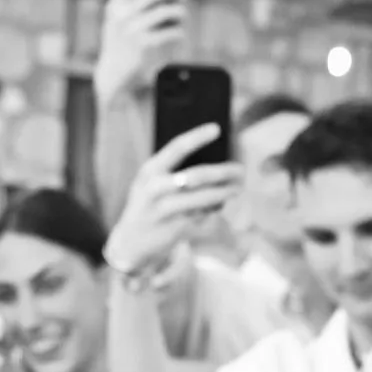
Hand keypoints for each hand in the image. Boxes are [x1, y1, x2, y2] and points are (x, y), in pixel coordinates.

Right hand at [94, 0, 188, 111]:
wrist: (114, 75)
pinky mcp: (144, 45)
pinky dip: (178, 31)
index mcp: (114, 6)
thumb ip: (135, 3)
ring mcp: (132, 31)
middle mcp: (121, 16)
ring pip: (166, 11)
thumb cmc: (121, 43)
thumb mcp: (120, 21)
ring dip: (179, 12)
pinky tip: (178, 33)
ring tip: (182, 15)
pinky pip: (171, 31)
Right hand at [105, 125, 238, 282]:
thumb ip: (174, 170)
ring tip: (237, 188)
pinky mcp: (175, 229)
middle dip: (223, 172)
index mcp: (150, 171)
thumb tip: (213, 160)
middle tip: (241, 170)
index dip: (197, 137)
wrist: (131, 242)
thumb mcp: (151, 183)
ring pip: (204, 198)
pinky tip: (221, 205)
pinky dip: (214, 210)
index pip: (176, 148)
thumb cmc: (148, 203)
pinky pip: (203, 215)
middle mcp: (156, 189)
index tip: (217, 128)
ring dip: (225, 193)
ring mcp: (165, 211)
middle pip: (197, 176)